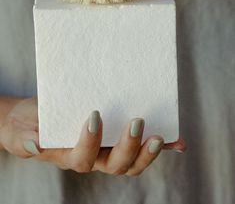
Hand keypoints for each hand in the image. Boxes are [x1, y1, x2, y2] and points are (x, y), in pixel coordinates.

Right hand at [0, 98, 185, 175]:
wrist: (35, 121)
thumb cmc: (28, 127)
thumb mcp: (21, 132)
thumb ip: (25, 140)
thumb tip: (36, 144)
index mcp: (71, 157)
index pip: (82, 158)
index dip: (90, 142)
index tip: (94, 115)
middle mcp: (93, 157)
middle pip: (116, 164)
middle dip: (128, 147)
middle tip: (136, 121)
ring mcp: (108, 149)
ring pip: (132, 160)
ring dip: (149, 151)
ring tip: (160, 136)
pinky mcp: (119, 138)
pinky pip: (143, 146)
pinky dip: (162, 146)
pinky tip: (178, 141)